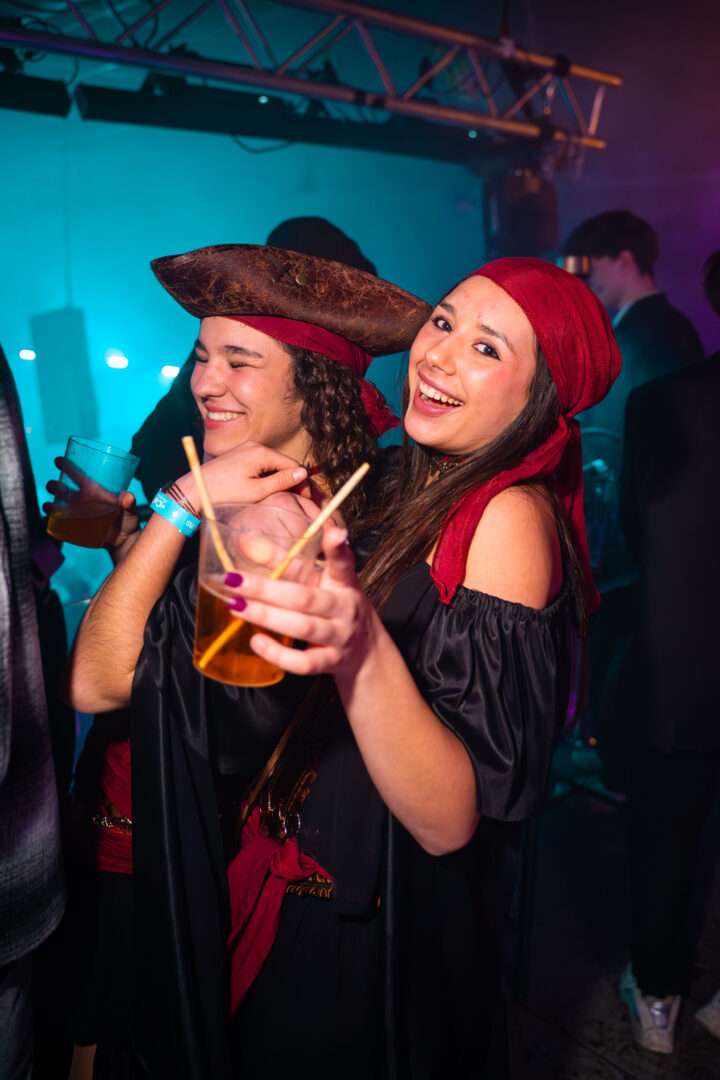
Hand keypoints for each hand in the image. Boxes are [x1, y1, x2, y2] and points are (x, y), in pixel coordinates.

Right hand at [44, 456, 138, 553]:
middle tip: (52, 485)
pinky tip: (50, 519)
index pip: (79, 476)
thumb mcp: (130, 510)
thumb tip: (128, 496)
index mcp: (94, 491)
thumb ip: (129, 503)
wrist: (124, 541)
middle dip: (55, 486)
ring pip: (59, 506)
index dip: (68, 467)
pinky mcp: (75, 528)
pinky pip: (60, 524)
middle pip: (64, 490)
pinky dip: (53, 521)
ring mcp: (77, 514)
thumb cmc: (127, 520)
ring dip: (51, 504)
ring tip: (48, 506)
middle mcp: (82, 501)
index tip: (58, 460)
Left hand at [175, 441, 307, 510]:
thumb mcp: (257, 491)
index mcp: (261, 452)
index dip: (302, 481)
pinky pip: (261, 464)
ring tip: (280, 497)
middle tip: (296, 499)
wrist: (195, 489)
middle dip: (291, 480)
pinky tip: (266, 490)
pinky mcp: (239, 455)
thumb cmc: (225, 493)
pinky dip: (267, 476)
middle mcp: (255, 445)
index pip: (293, 464)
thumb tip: (304, 473)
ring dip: (279, 479)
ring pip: (272, 464)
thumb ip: (282, 481)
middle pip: (283, 463)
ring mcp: (246, 449)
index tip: (306, 498)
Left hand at [222, 524, 377, 677]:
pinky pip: (303, 663)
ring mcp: (339, 637)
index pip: (343, 563)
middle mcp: (344, 608)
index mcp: (343, 583)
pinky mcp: (330, 662)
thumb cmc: (334, 607)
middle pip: (305, 598)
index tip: (336, 533)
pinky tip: (256, 641)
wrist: (365, 651)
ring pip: (302, 627)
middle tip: (233, 581)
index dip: (338, 548)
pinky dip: (278, 654)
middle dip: (266, 590)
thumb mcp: (319, 581)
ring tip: (236, 607)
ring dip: (266, 617)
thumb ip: (285, 562)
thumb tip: (244, 541)